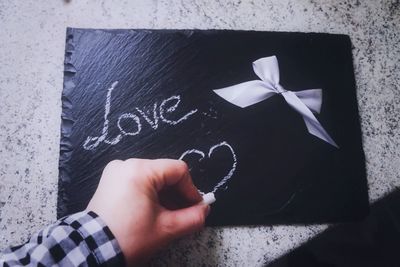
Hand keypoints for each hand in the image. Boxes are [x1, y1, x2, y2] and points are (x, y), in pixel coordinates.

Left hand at [86, 158, 208, 265]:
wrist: (92, 251)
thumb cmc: (126, 238)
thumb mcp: (166, 229)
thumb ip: (193, 217)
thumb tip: (204, 210)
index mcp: (139, 170)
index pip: (178, 171)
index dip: (191, 190)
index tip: (196, 208)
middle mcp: (126, 165)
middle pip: (165, 173)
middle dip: (178, 195)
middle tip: (184, 215)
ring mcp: (116, 172)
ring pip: (153, 178)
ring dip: (165, 196)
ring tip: (168, 217)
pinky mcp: (111, 181)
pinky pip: (139, 182)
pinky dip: (150, 195)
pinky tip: (153, 213)